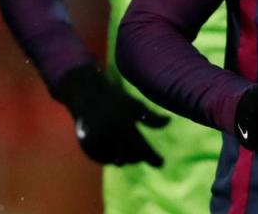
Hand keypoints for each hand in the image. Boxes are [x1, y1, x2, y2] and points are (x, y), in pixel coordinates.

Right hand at [53, 64, 168, 166]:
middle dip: (138, 157)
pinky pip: (102, 158)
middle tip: (142, 155)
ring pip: (116, 160)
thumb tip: (169, 121)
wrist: (88, 95)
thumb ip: (152, 117)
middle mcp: (111, 137)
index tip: (161, 163)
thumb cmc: (116, 100)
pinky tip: (114, 150)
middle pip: (130, 158)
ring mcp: (98, 143)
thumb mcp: (136, 106)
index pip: (143, 149)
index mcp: (126, 128)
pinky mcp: (87, 146)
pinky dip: (109, 157)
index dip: (153, 158)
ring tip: (130, 152)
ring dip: (124, 158)